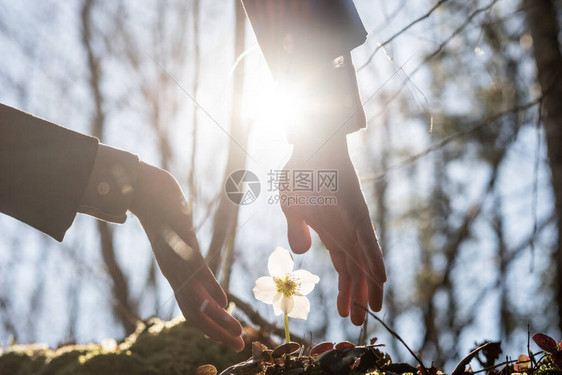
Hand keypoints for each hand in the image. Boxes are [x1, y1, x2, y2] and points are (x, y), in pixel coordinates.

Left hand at [130, 162, 243, 351]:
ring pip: (195, 296)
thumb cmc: (166, 215)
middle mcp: (174, 272)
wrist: (140, 186)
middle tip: (239, 348)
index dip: (212, 329)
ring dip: (216, 318)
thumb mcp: (188, 249)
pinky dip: (207, 287)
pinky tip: (222, 300)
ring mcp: (175, 257)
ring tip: (235, 333)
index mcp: (177, 275)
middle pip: (194, 312)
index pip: (193, 311)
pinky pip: (192, 268)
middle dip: (217, 332)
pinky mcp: (178, 240)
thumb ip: (203, 276)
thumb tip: (221, 300)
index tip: (232, 342)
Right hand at [280, 138, 385, 324]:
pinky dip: (374, 260)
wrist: (311, 143)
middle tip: (360, 325)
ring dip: (370, 287)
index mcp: (331, 232)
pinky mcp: (356, 211)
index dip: (346, 293)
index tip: (346, 316)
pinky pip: (367, 239)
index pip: (343, 268)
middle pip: (357, 270)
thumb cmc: (301, 172)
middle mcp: (347, 231)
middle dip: (359, 297)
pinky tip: (380, 280)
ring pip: (365, 260)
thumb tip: (301, 251)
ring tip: (374, 312)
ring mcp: (353, 222)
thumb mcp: (292, 207)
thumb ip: (297, 230)